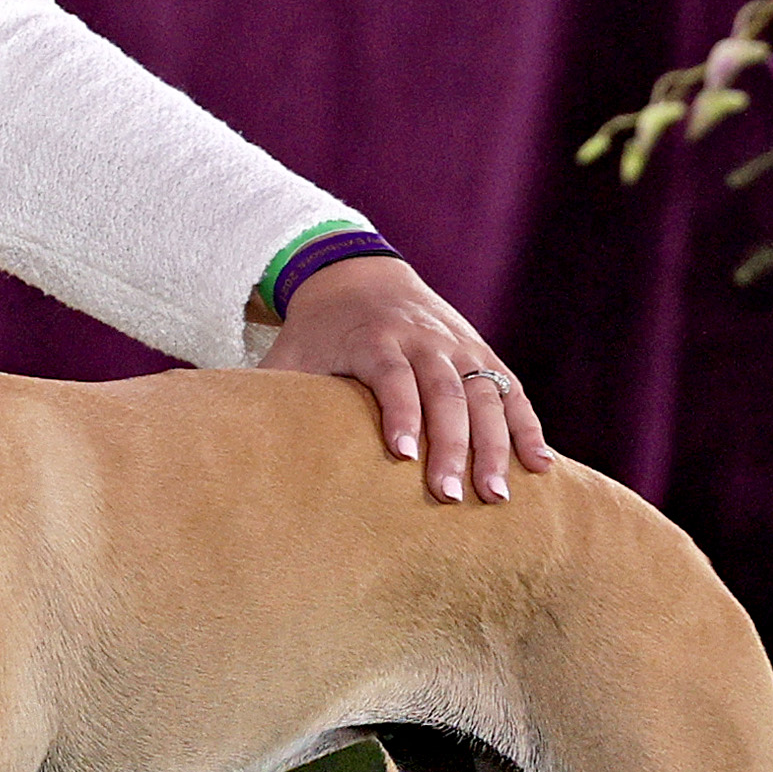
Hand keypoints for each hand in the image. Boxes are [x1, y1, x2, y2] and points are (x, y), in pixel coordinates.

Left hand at [262, 255, 553, 507]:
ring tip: (499, 496)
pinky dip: (528, 428)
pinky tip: (541, 469)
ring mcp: (458, 346)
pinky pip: (511, 392)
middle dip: (451, 446)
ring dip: (496, 446)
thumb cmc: (316, 331)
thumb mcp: (290, 354)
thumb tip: (231, 444)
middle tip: (453, 497)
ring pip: (486, 395)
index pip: (391, 377)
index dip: (398, 414)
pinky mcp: (481, 355)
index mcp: (374, 338)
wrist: (357, 274)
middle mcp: (424, 339)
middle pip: (445, 392)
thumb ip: (272, 393)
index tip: (401, 456)